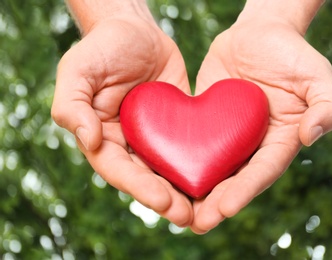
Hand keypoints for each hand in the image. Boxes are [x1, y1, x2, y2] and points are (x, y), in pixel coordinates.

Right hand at [51, 2, 192, 226]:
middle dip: (167, 198)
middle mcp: (129, 142)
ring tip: (206, 208)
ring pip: (170, 168)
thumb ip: (72, 106)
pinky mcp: (178, 124)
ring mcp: (155, 135)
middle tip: (189, 216)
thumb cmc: (102, 48)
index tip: (163, 202)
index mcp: (103, 137)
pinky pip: (190, 145)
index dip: (140, 188)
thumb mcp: (77, 71)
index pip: (120, 170)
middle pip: (147, 177)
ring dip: (186, 189)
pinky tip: (219, 175)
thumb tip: (88, 140)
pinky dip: (201, 162)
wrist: (135, 29)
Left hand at [191, 3, 331, 232]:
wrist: (259, 32)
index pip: (263, 170)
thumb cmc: (292, 53)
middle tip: (196, 223)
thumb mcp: (317, 76)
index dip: (245, 190)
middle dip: (216, 202)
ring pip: (210, 165)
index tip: (225, 208)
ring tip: (175, 210)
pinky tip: (160, 172)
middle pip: (234, 177)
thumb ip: (326, 105)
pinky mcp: (205, 118)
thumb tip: (311, 135)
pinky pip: (191, 139)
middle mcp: (252, 142)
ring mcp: (227, 132)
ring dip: (194, 188)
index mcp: (280, 140)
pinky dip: (178, 156)